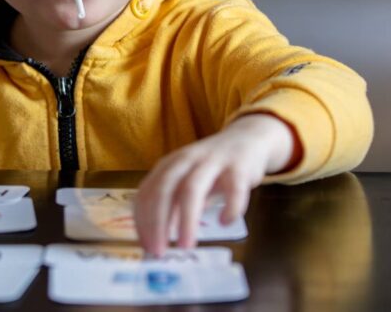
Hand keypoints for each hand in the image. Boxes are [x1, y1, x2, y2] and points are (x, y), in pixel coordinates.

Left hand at [133, 114, 298, 255]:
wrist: (247, 138)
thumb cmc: (212, 168)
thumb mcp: (187, 183)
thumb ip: (174, 207)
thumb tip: (158, 239)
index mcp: (169, 165)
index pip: (146, 192)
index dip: (143, 220)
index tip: (146, 246)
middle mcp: (186, 160)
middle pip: (164, 189)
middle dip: (157, 222)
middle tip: (159, 252)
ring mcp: (211, 161)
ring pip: (192, 188)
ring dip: (186, 220)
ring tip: (186, 246)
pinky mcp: (238, 166)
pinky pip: (233, 188)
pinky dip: (228, 207)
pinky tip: (225, 222)